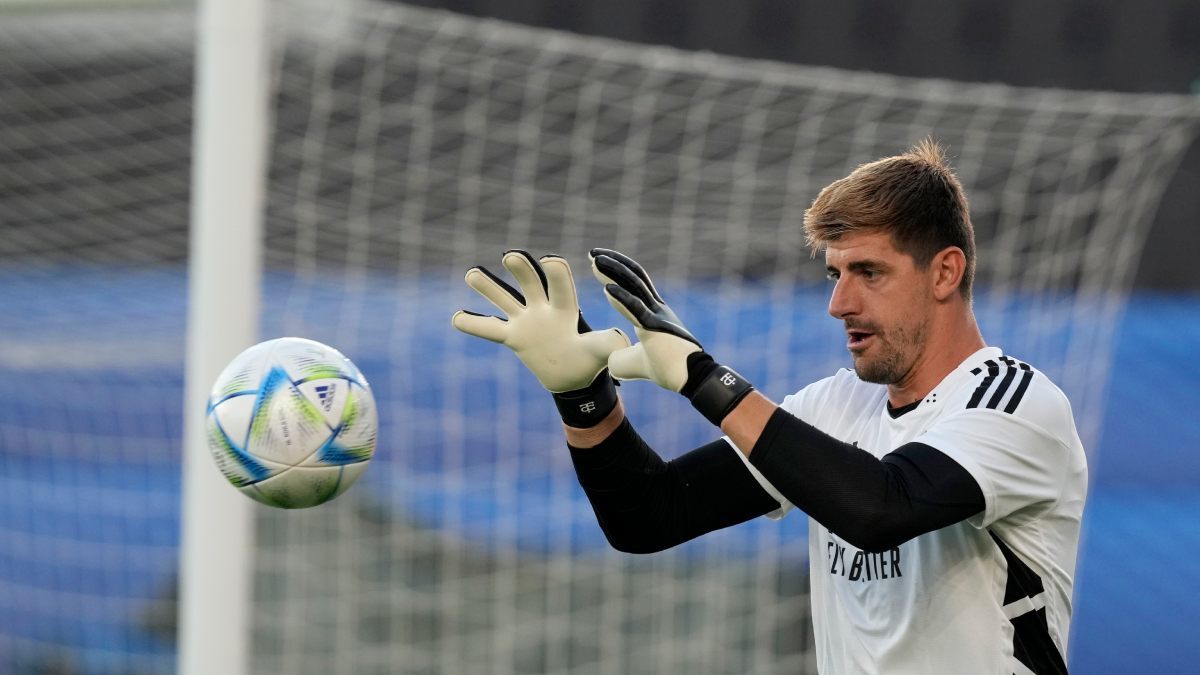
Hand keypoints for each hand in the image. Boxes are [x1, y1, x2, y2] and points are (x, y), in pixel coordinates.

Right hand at [452, 250, 630, 426]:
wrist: (573, 377)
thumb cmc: (589, 360)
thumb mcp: (601, 352)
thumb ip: (608, 344)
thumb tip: (621, 339)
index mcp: (566, 310)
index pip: (561, 287)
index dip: (557, 274)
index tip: (550, 260)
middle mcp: (543, 309)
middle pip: (530, 284)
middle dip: (522, 270)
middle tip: (511, 256)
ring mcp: (526, 321)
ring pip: (504, 300)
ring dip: (488, 287)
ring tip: (472, 273)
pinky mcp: (513, 337)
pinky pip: (490, 330)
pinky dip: (473, 324)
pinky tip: (457, 317)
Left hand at [588, 248, 701, 391]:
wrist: (690, 379)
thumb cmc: (669, 370)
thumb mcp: (637, 364)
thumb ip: (623, 358)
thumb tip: (609, 362)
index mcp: (653, 313)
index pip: (634, 285)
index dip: (616, 272)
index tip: (597, 263)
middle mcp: (656, 308)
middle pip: (633, 278)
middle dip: (613, 263)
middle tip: (593, 253)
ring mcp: (657, 316)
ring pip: (634, 287)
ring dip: (614, 272)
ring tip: (596, 259)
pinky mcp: (655, 328)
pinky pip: (637, 309)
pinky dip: (621, 298)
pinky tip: (606, 288)